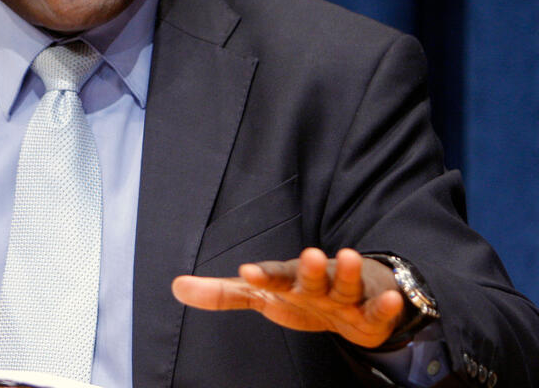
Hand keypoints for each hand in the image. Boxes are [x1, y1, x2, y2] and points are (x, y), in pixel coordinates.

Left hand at [171, 247, 405, 347]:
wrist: (350, 305)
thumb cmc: (299, 296)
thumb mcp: (260, 297)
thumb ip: (221, 294)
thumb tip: (176, 286)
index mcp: (289, 282)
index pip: (273, 277)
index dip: (262, 276)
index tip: (246, 272)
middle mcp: (316, 284)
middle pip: (312, 276)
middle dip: (310, 267)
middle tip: (308, 253)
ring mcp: (344, 297)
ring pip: (346, 285)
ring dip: (347, 272)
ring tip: (349, 255)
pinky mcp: (370, 315)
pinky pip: (378, 311)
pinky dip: (386, 305)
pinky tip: (392, 298)